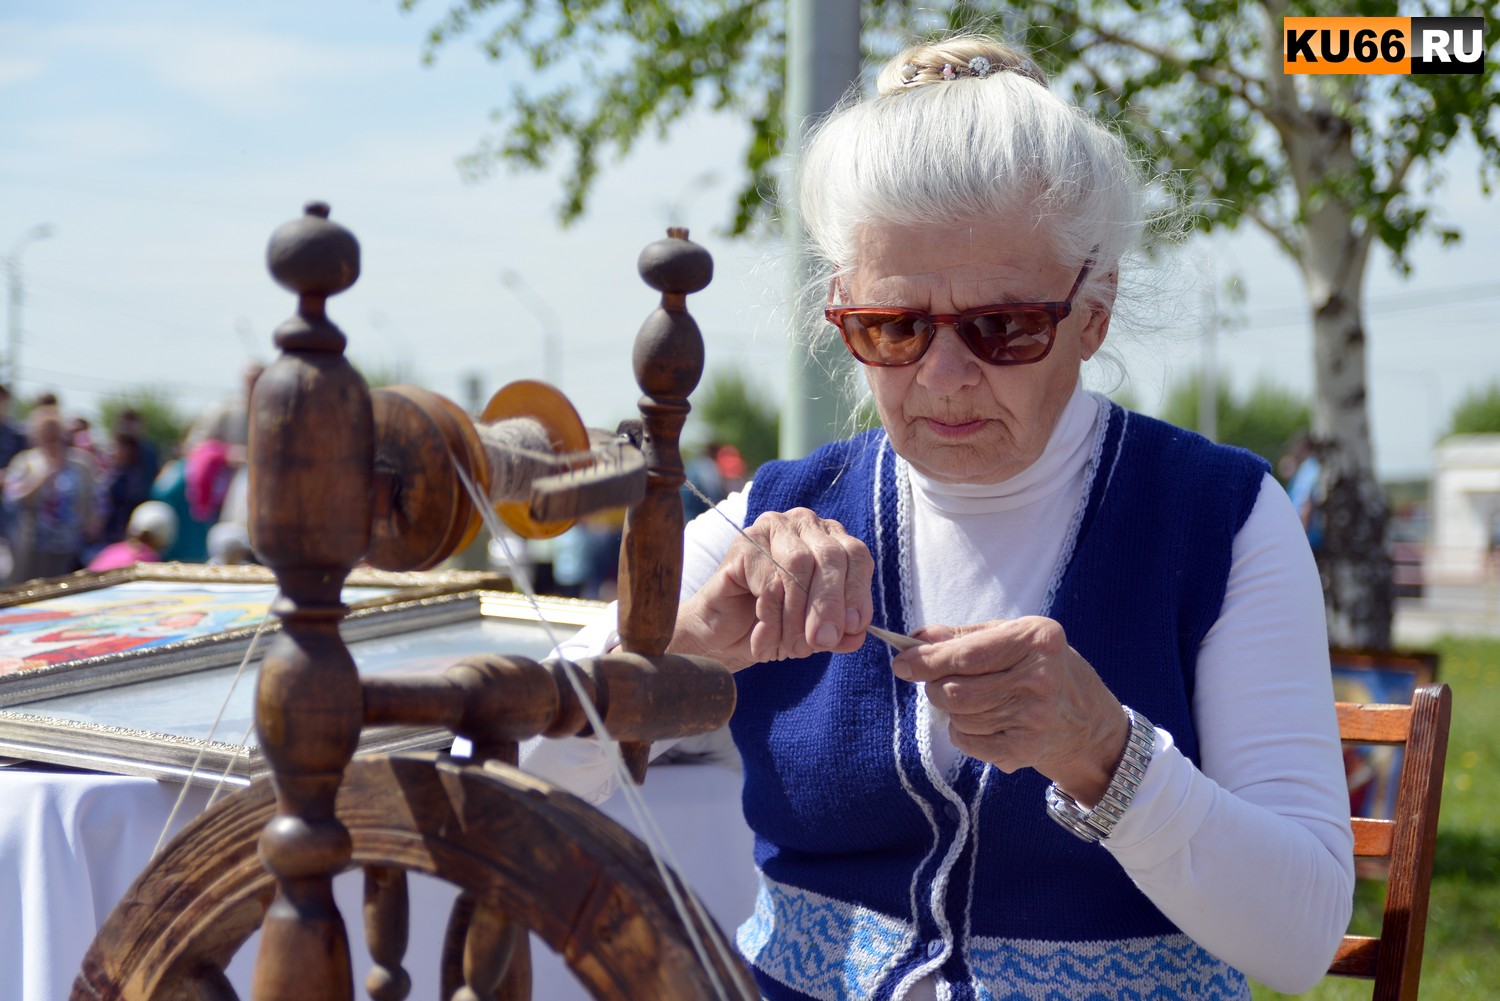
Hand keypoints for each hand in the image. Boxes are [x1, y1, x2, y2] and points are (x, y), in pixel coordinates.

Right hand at [670, 508, 873, 671]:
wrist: (724, 638)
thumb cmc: (776, 627)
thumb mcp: (816, 633)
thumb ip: (841, 632)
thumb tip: (857, 632)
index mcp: (831, 541)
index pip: (856, 555)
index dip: (857, 591)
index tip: (854, 626)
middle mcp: (804, 525)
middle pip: (830, 556)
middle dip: (828, 604)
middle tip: (821, 641)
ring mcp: (772, 529)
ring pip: (799, 564)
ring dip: (796, 613)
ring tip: (789, 646)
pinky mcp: (743, 544)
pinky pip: (768, 578)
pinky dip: (771, 615)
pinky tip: (764, 636)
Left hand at [891, 617, 1129, 805]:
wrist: (1088, 723)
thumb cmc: (1041, 668)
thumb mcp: (1013, 637)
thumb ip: (963, 636)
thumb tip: (915, 639)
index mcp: (1036, 640)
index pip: (965, 655)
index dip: (925, 661)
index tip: (900, 663)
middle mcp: (1039, 679)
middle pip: (954, 691)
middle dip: (934, 686)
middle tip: (939, 681)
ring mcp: (1033, 718)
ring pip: (957, 717)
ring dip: (951, 709)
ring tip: (974, 700)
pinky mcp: (1025, 750)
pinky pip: (967, 741)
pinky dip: (962, 731)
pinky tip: (984, 721)